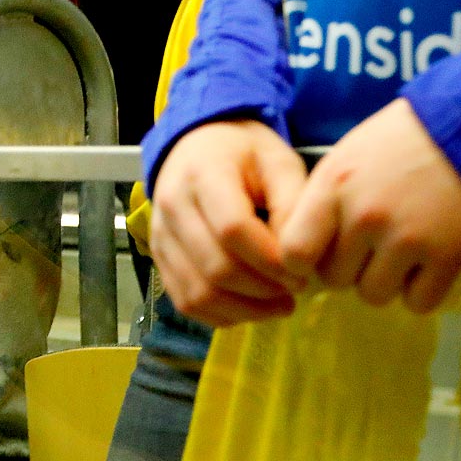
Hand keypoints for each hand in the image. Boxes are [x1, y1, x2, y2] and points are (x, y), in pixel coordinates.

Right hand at [152, 119, 308, 325]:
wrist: (198, 145)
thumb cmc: (245, 154)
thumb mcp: (281, 163)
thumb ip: (293, 206)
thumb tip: (297, 260)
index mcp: (203, 174)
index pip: (232, 229)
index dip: (270, 260)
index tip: (302, 271)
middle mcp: (171, 206)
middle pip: (215, 267)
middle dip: (263, 289)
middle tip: (296, 288)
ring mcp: (159, 235)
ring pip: (198, 292)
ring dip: (245, 309)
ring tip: (279, 302)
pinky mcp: (158, 257)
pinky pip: (186, 301)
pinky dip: (221, 315)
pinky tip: (250, 305)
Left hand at [279, 99, 460, 313]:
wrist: (459, 132)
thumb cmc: (395, 143)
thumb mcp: (342, 160)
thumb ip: (319, 202)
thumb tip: (297, 250)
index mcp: (333, 188)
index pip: (294, 252)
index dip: (300, 261)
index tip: (313, 255)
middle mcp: (366, 217)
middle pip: (334, 279)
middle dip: (345, 269)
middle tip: (363, 249)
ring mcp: (408, 239)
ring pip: (373, 295)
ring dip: (381, 281)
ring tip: (394, 254)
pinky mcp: (448, 256)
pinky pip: (417, 302)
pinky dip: (418, 291)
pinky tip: (422, 266)